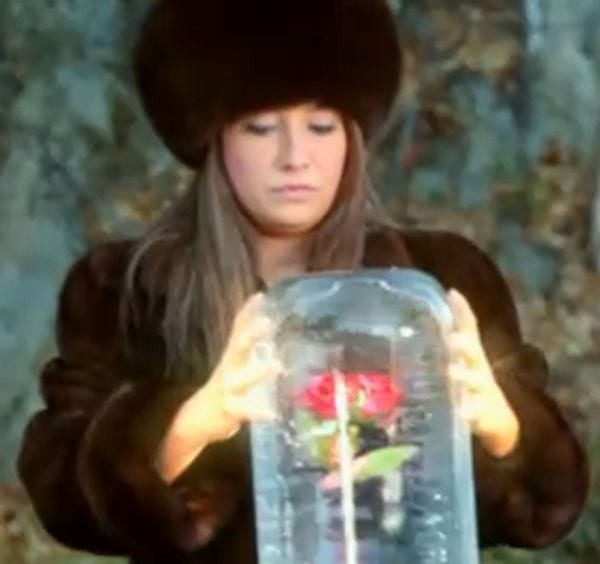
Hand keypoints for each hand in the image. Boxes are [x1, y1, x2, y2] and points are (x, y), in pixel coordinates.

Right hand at [201, 292, 283, 441]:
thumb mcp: (234, 364)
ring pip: (243, 378)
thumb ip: (247, 348)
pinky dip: (258, 412)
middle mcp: (228, 368)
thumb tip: (267, 326)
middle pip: (238, 347)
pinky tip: (273, 415)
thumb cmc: (224, 388)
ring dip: (260, 372)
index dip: (247, 312)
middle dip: (252, 334)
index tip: (260, 296)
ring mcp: (227, 389)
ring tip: (279, 366)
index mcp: (231, 356)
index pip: (238, 329)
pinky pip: (244, 410)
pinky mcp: (228, 409)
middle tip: (268, 321)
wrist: (196, 418)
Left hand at [446, 288, 519, 457]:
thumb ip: (451, 334)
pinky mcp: (482, 412)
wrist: (496, 419)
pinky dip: (468, 411)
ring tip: (451, 371)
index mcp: (471, 352)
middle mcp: (478, 367)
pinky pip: (475, 412)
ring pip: (473, 380)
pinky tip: (460, 411)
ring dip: (463, 375)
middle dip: (463, 344)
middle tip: (451, 338)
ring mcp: (481, 389)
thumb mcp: (463, 357)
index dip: (462, 311)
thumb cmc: (471, 380)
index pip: (469, 327)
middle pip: (473, 351)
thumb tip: (439, 303)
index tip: (452, 294)